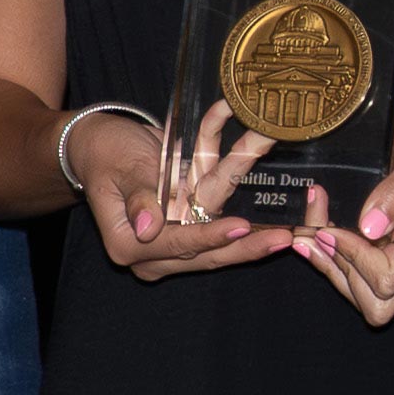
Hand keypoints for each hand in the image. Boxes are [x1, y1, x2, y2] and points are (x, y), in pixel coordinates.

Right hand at [67, 102, 292, 282]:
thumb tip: (149, 226)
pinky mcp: (188, 223)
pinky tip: (275, 207)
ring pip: (220, 240)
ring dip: (255, 232)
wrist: (102, 142)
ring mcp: (174, 238)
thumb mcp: (117, 169)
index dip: (210, 236)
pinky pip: (219, 217)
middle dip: (247, 246)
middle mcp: (154, 250)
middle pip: (207, 252)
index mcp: (129, 245)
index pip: (178, 244)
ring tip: (291, 230)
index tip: (240, 225)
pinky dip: (244, 208)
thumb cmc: (105, 152)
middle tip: (283, 239)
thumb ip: (137, 197)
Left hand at [287, 80, 393, 326]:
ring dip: (331, 265)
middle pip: (376, 301)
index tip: (333, 225)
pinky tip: (316, 227)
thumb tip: (370, 228)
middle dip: (339, 273)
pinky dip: (334, 254)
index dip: (353, 258)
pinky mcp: (392, 233)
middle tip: (316, 235)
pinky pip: (361, 264)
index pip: (386, 278)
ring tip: (307, 229)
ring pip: (364, 290)